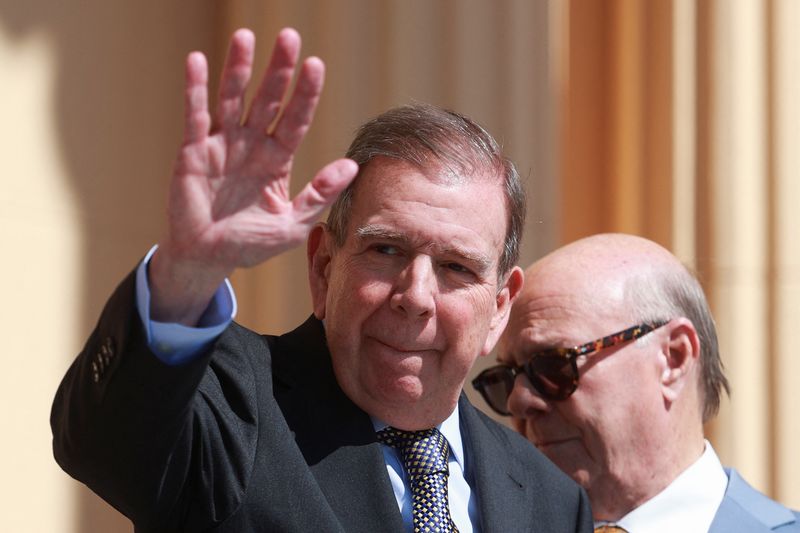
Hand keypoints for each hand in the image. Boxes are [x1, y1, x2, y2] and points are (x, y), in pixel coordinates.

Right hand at [150, 28, 356, 323]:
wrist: (207, 258)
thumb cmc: (250, 243)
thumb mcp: (292, 224)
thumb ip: (319, 195)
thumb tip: (352, 166)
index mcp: (277, 159)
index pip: (296, 119)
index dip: (306, 93)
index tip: (316, 65)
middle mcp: (251, 144)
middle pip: (268, 99)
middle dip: (278, 69)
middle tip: (289, 37)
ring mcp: (222, 144)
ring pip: (232, 99)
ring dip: (238, 68)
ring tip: (246, 37)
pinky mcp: (192, 151)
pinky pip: (195, 116)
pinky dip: (195, 89)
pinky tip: (197, 62)